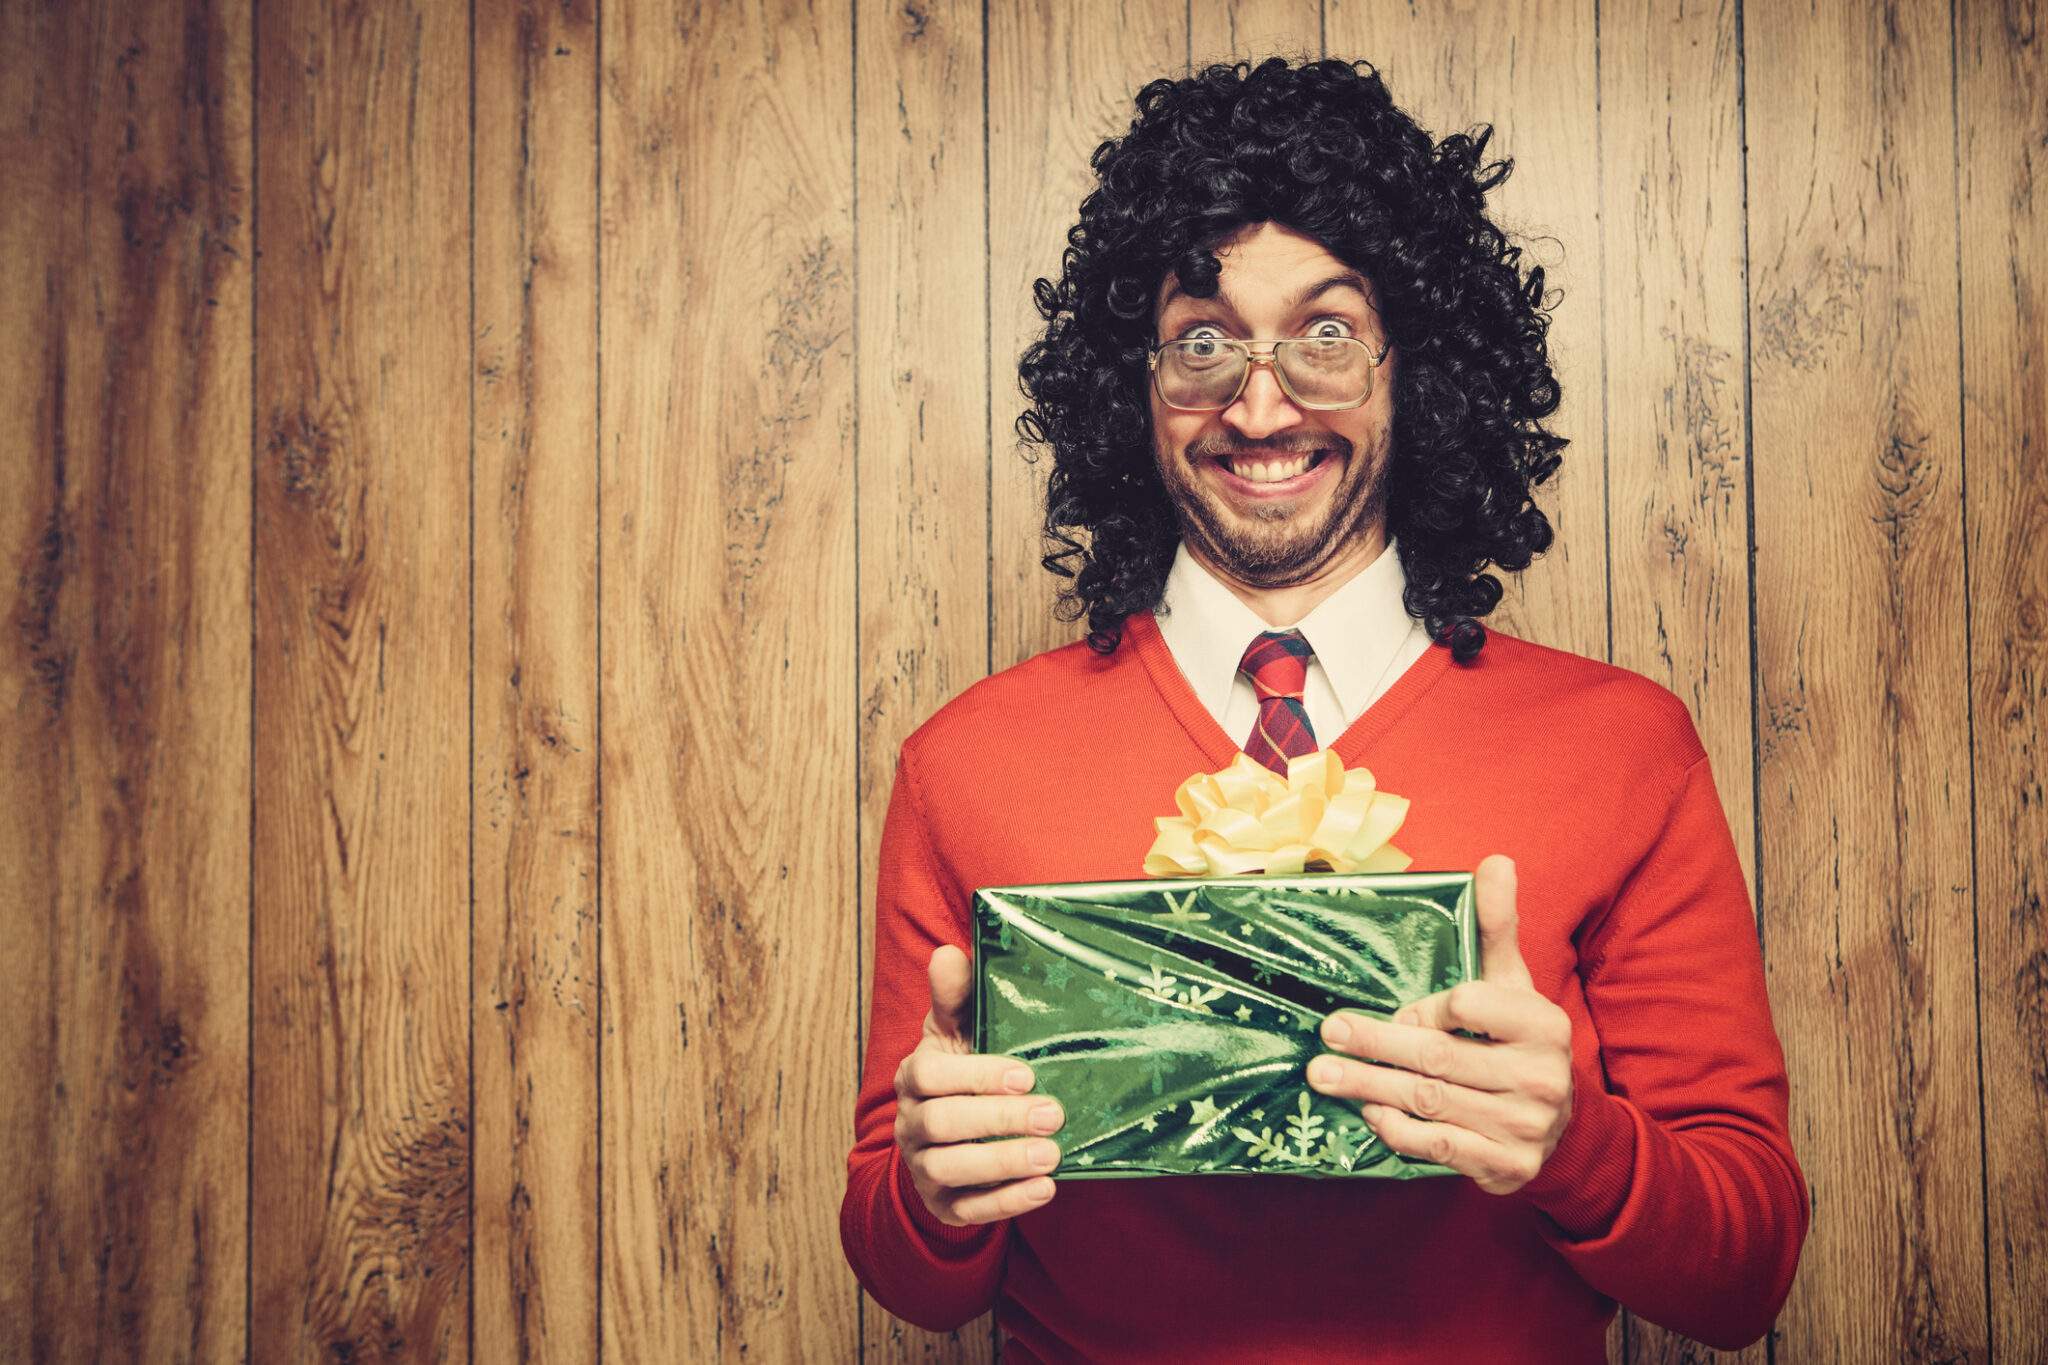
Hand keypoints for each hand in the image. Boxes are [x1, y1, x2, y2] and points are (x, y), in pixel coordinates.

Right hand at [894, 945, 1064, 1224]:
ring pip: (951, 1169)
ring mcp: (923, 1167)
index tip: (1026, 1075)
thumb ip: (956, 997)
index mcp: (914, 1076)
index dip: (976, 1076)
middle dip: (999, 1121)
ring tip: (1051, 1155)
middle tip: (1052, 1114)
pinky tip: (1044, 1189)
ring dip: (1003, 1163)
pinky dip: (1006, 1203)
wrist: (947, 1139)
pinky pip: (968, 1210)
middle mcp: (910, 1123)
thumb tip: (948, 953)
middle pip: (942, 1123)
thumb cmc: (962, 1071)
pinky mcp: (944, 1204)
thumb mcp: (957, 1032)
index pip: (929, 1075)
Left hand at [1306, 855, 1571, 1193]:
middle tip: (1328, 1033)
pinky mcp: (1506, 1167)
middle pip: (1438, 1055)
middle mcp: (1540, 1076)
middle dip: (1374, 1044)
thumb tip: (1495, 862)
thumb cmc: (1517, 1041)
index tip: (1400, 1010)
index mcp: (1544, 1024)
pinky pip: (1438, 1146)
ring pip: (1429, 1101)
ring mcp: (1524, 1126)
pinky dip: (1397, 1131)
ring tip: (1323, 1075)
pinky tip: (1368, 1114)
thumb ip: (1497, 927)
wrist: (1561, 1128)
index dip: (1429, 1006)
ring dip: (1369, 1087)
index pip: (1470, 1003)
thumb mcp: (1513, 983)